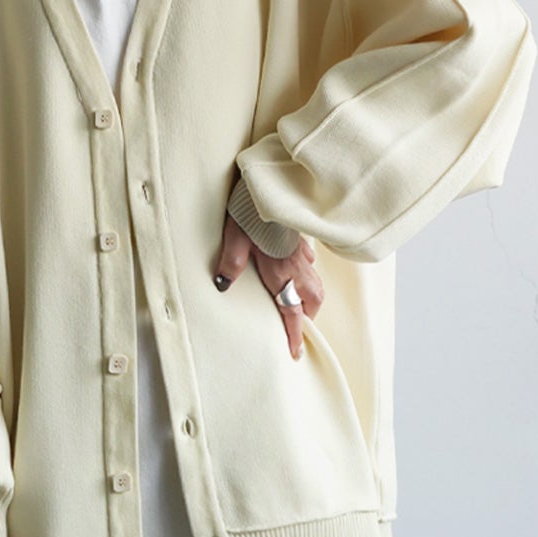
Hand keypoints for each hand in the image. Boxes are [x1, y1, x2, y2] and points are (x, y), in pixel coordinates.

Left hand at [212, 213, 324, 359]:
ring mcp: (300, 251)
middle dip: (308, 316)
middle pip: (312, 300)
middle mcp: (295, 265)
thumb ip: (231, 263)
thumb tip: (222, 285)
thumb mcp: (234, 238)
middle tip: (297, 327)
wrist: (267, 184)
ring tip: (299, 304)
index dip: (293, 334)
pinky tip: (295, 269)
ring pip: (314, 282)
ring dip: (309, 297)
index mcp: (280, 271)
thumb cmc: (249, 210)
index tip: (295, 352)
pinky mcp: (300, 238)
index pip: (291, 310)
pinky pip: (309, 262)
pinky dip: (306, 273)